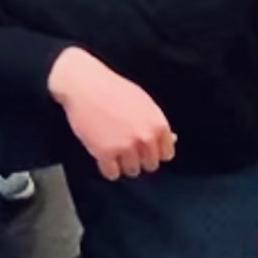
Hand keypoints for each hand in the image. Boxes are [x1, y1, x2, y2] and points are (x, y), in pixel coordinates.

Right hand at [49, 49, 175, 179]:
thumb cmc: (113, 89)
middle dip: (138, 157)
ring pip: (131, 171)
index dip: (153, 150)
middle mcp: (145, 138)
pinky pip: (112, 174)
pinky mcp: (104, 153)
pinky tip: (102, 154)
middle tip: (125, 145)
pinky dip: (106, 167)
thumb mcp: (144, 102)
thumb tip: (173, 139)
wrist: (84, 84)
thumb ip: (157, 124)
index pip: (166, 154)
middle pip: (150, 165)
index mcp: (158, 125)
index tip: (143, 146)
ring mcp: (125, 147)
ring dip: (122, 163)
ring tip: (112, 147)